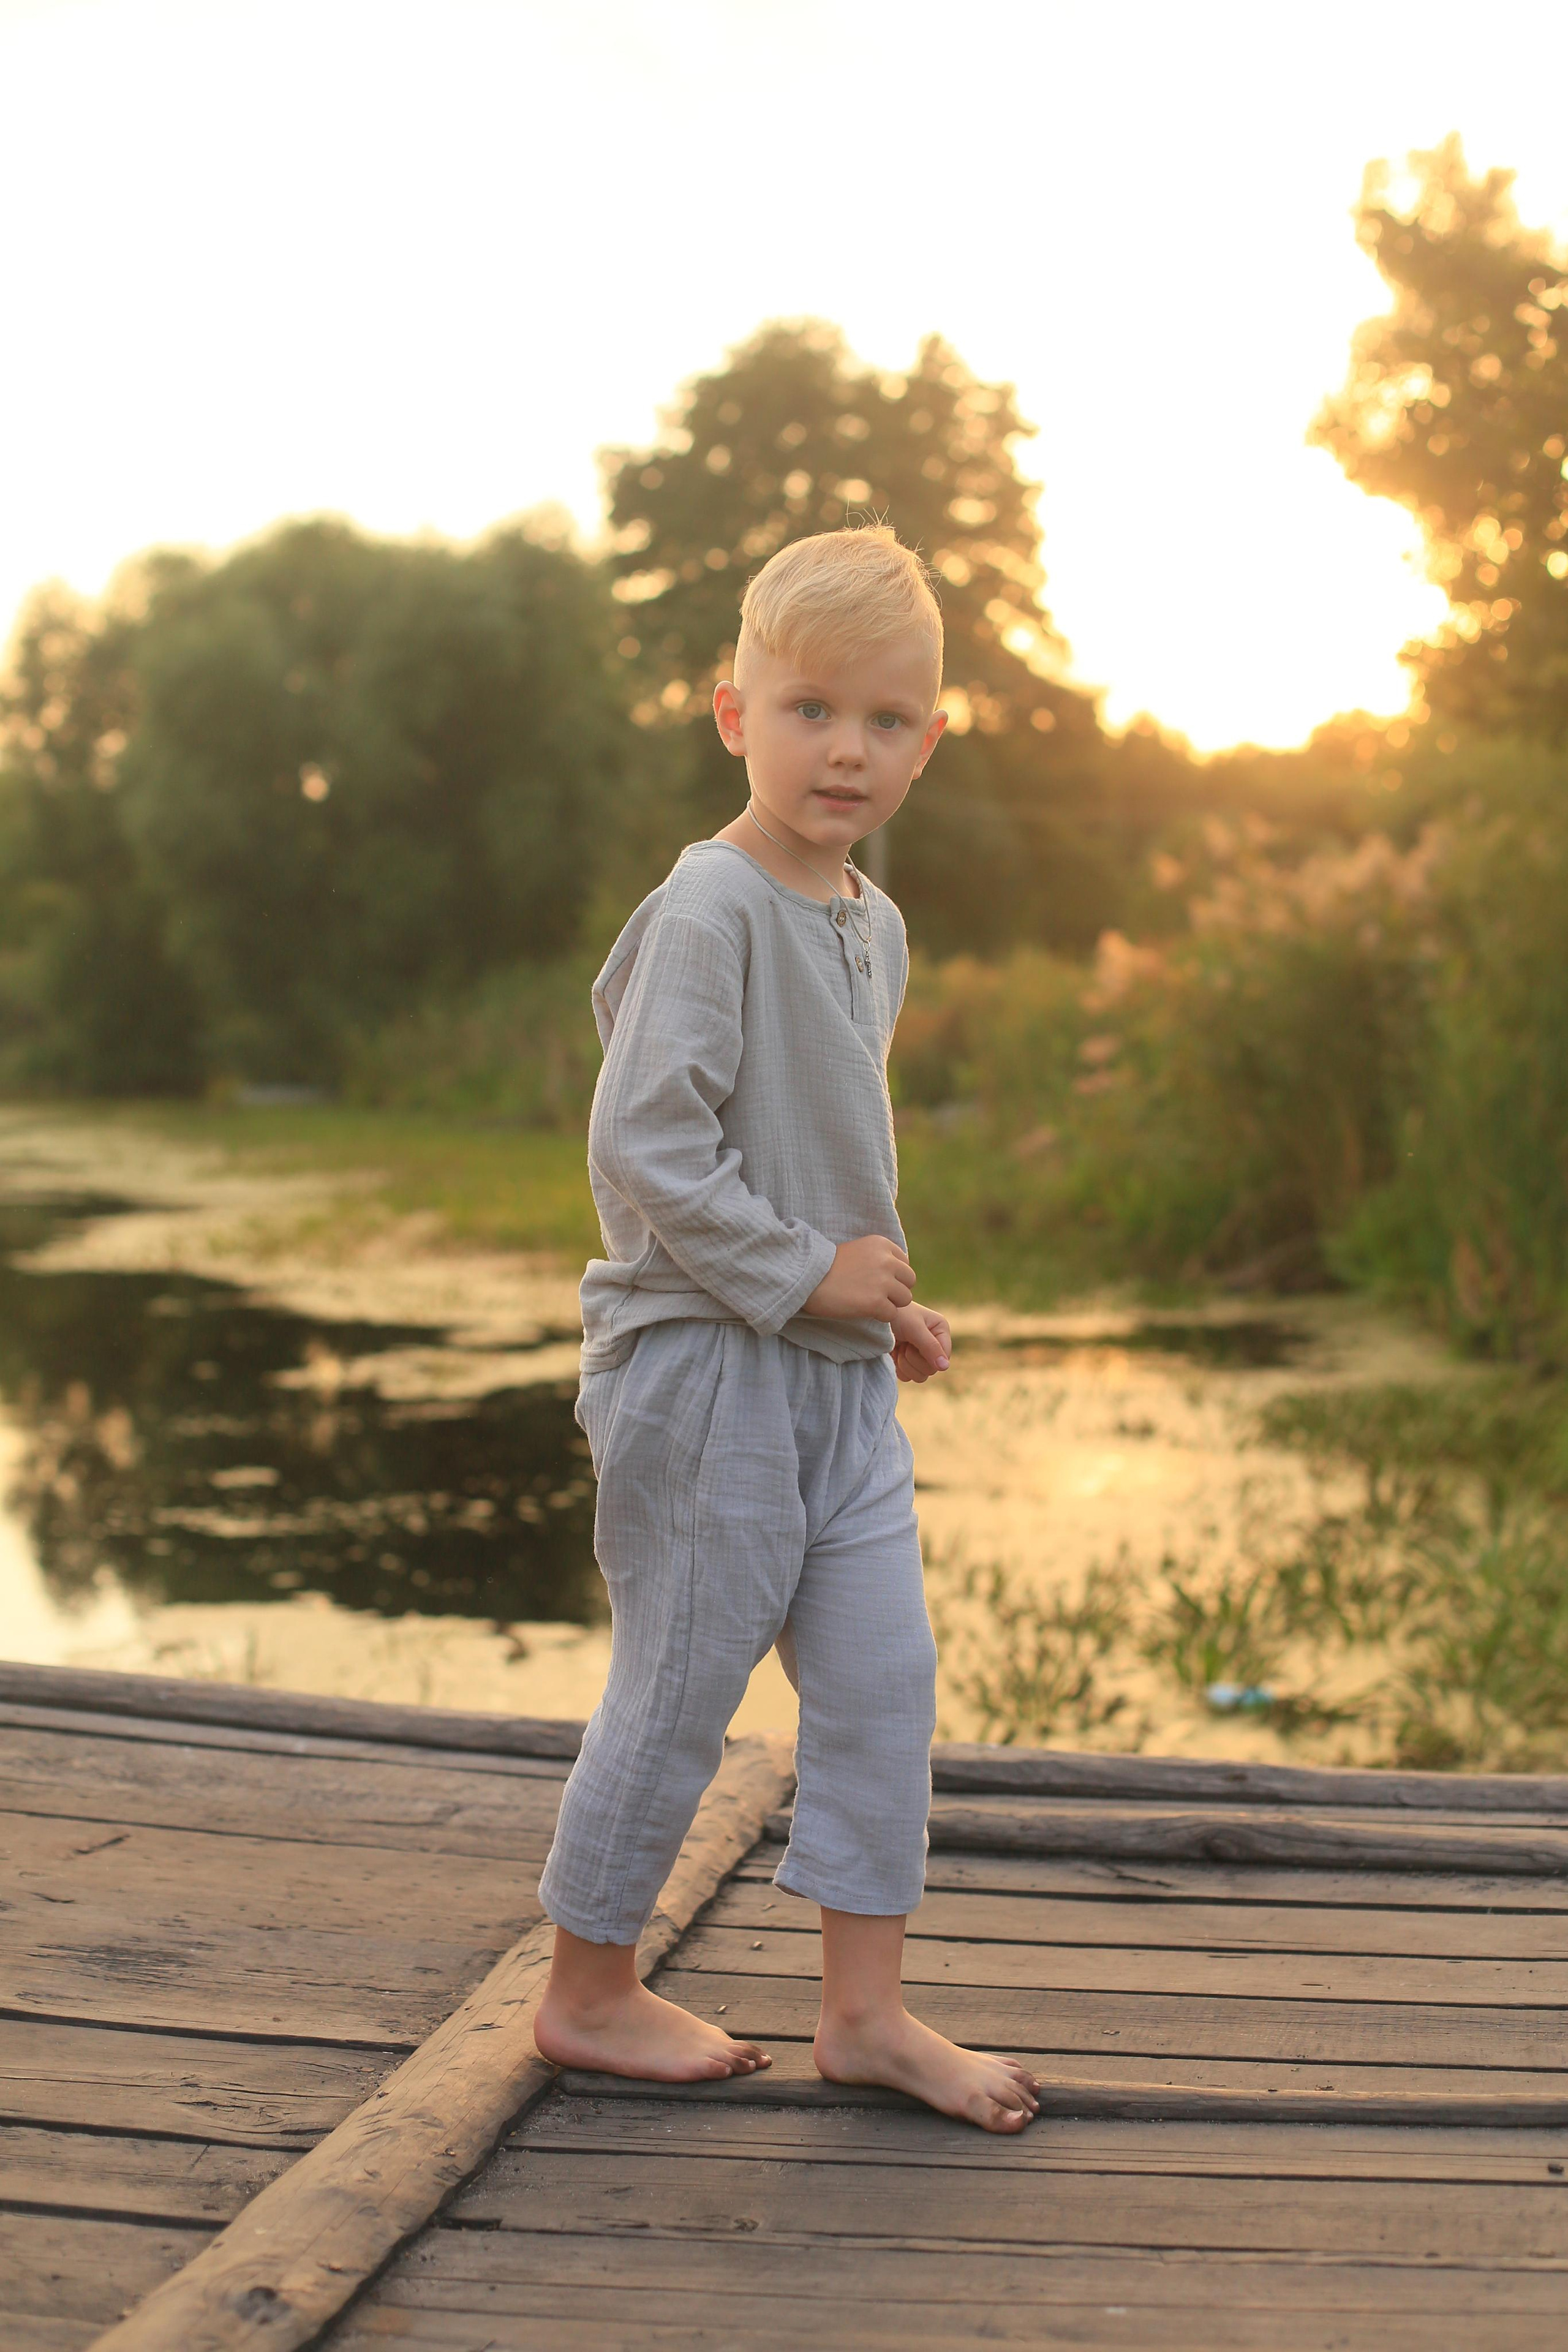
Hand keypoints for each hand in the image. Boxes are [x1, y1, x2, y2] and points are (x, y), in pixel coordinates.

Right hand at [801, 1235, 915, 1320]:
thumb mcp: (857, 1250)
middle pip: (909, 1281)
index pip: (905, 1263)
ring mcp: (883, 1282)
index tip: (877, 1281)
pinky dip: (880, 1316)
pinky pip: (892, 1314)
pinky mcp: (876, 1302)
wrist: (807, 1279)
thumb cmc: (827, 1267)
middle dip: (896, 1290)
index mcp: (882, 1244)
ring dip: (890, 1304)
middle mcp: (887, 1260)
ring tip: (869, 1303)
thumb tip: (897, 1274)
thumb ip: (878, 1258)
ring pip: (905, 1299)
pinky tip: (863, 1311)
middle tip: (876, 1295)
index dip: (894, 1275)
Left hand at [890, 1302, 951, 1382]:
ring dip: (905, 1364)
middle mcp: (933, 1343)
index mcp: (940, 1330)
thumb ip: (930, 1346)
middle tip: (904, 1343)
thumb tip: (945, 1367)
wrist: (871, 1317)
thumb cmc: (894, 1314)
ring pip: (920, 1376)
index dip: (929, 1356)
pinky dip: (898, 1368)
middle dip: (914, 1359)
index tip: (914, 1345)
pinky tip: (894, 1353)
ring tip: (899, 1347)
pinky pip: (908, 1377)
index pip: (944, 1356)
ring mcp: (920, 1354)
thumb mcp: (914, 1327)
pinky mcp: (907, 1362)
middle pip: (932, 1369)